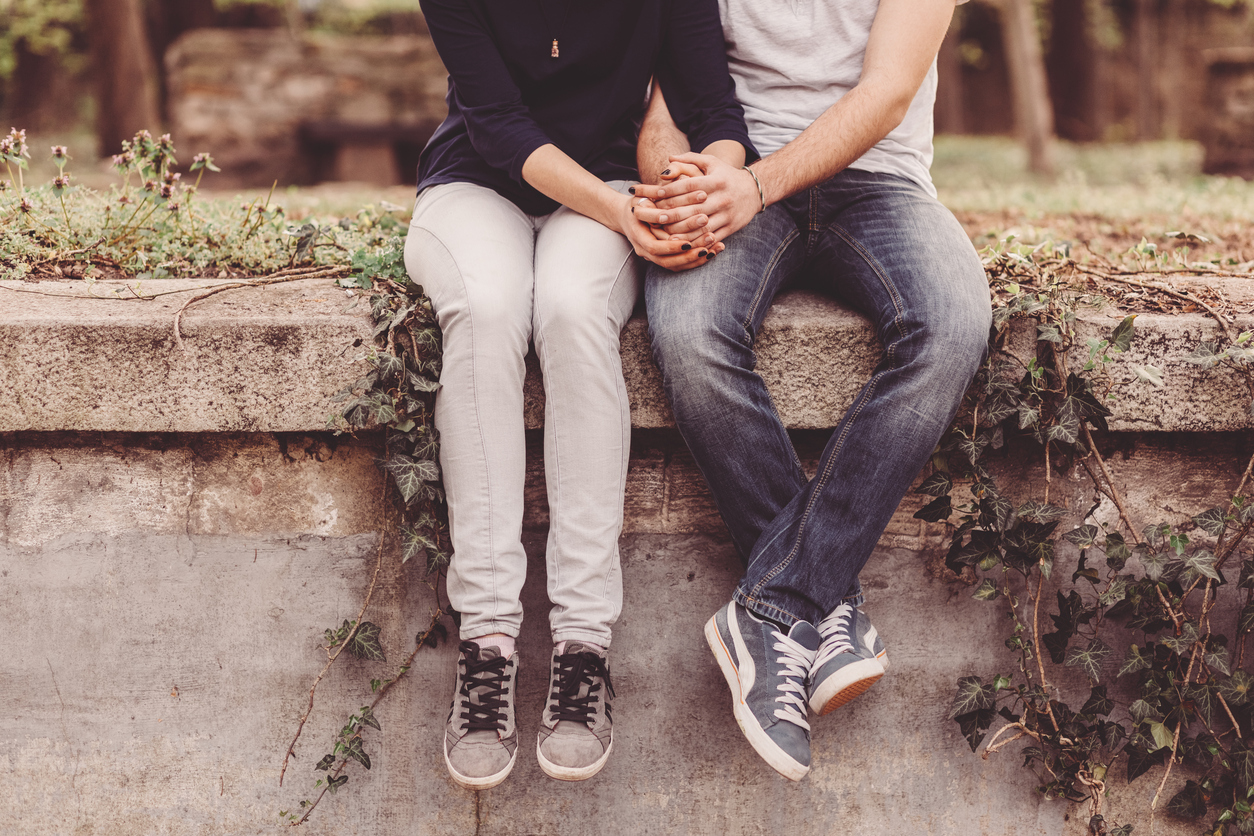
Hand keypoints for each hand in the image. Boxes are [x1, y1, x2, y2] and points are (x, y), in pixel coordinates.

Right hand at [616, 193, 713, 271]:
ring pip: (675, 266)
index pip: (654, 247)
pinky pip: (681, 265)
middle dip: (689, 253)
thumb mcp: (643, 193)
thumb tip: (667, 178)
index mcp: (637, 235)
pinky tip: (714, 252)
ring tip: (716, 247)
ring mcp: (654, 257)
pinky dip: (697, 261)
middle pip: (667, 261)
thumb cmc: (640, 200)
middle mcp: (643, 250)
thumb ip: (654, 190)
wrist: (631, 215)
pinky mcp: (665, 258)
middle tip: (710, 238)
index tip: (690, 240)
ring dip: (696, 259)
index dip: (672, 246)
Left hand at [634, 152, 762, 244]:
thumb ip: (690, 159)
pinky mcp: (730, 227)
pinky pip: (710, 238)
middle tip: (649, 216)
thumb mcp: (712, 162)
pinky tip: (679, 244)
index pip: (686, 186)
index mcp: (715, 181)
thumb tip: (668, 160)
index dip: (667, 191)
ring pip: (698, 226)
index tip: (649, 194)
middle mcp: (721, 197)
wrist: (755, 191)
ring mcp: (726, 214)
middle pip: (689, 208)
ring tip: (659, 233)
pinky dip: (694, 242)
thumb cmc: (727, 175)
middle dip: (667, 214)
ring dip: (678, 231)